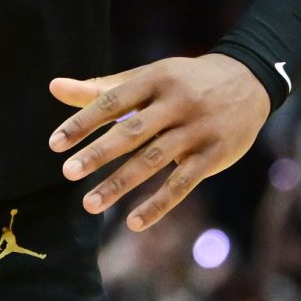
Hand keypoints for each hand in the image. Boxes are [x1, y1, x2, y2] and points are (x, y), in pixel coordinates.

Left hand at [48, 55, 270, 230]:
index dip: (82, 123)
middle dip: (98, 154)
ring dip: (120, 184)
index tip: (55, 144)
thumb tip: (53, 87)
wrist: (248, 81)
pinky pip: (183, 184)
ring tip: (90, 204)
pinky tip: (133, 222)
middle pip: (131, 132)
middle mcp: (176, 104)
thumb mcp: (145, 78)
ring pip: (154, 161)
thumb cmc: (182, 81)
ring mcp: (197, 131)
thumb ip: (100, 88)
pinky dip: (158, 204)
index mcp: (154, 80)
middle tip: (67, 173)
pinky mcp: (215, 156)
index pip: (111, 102)